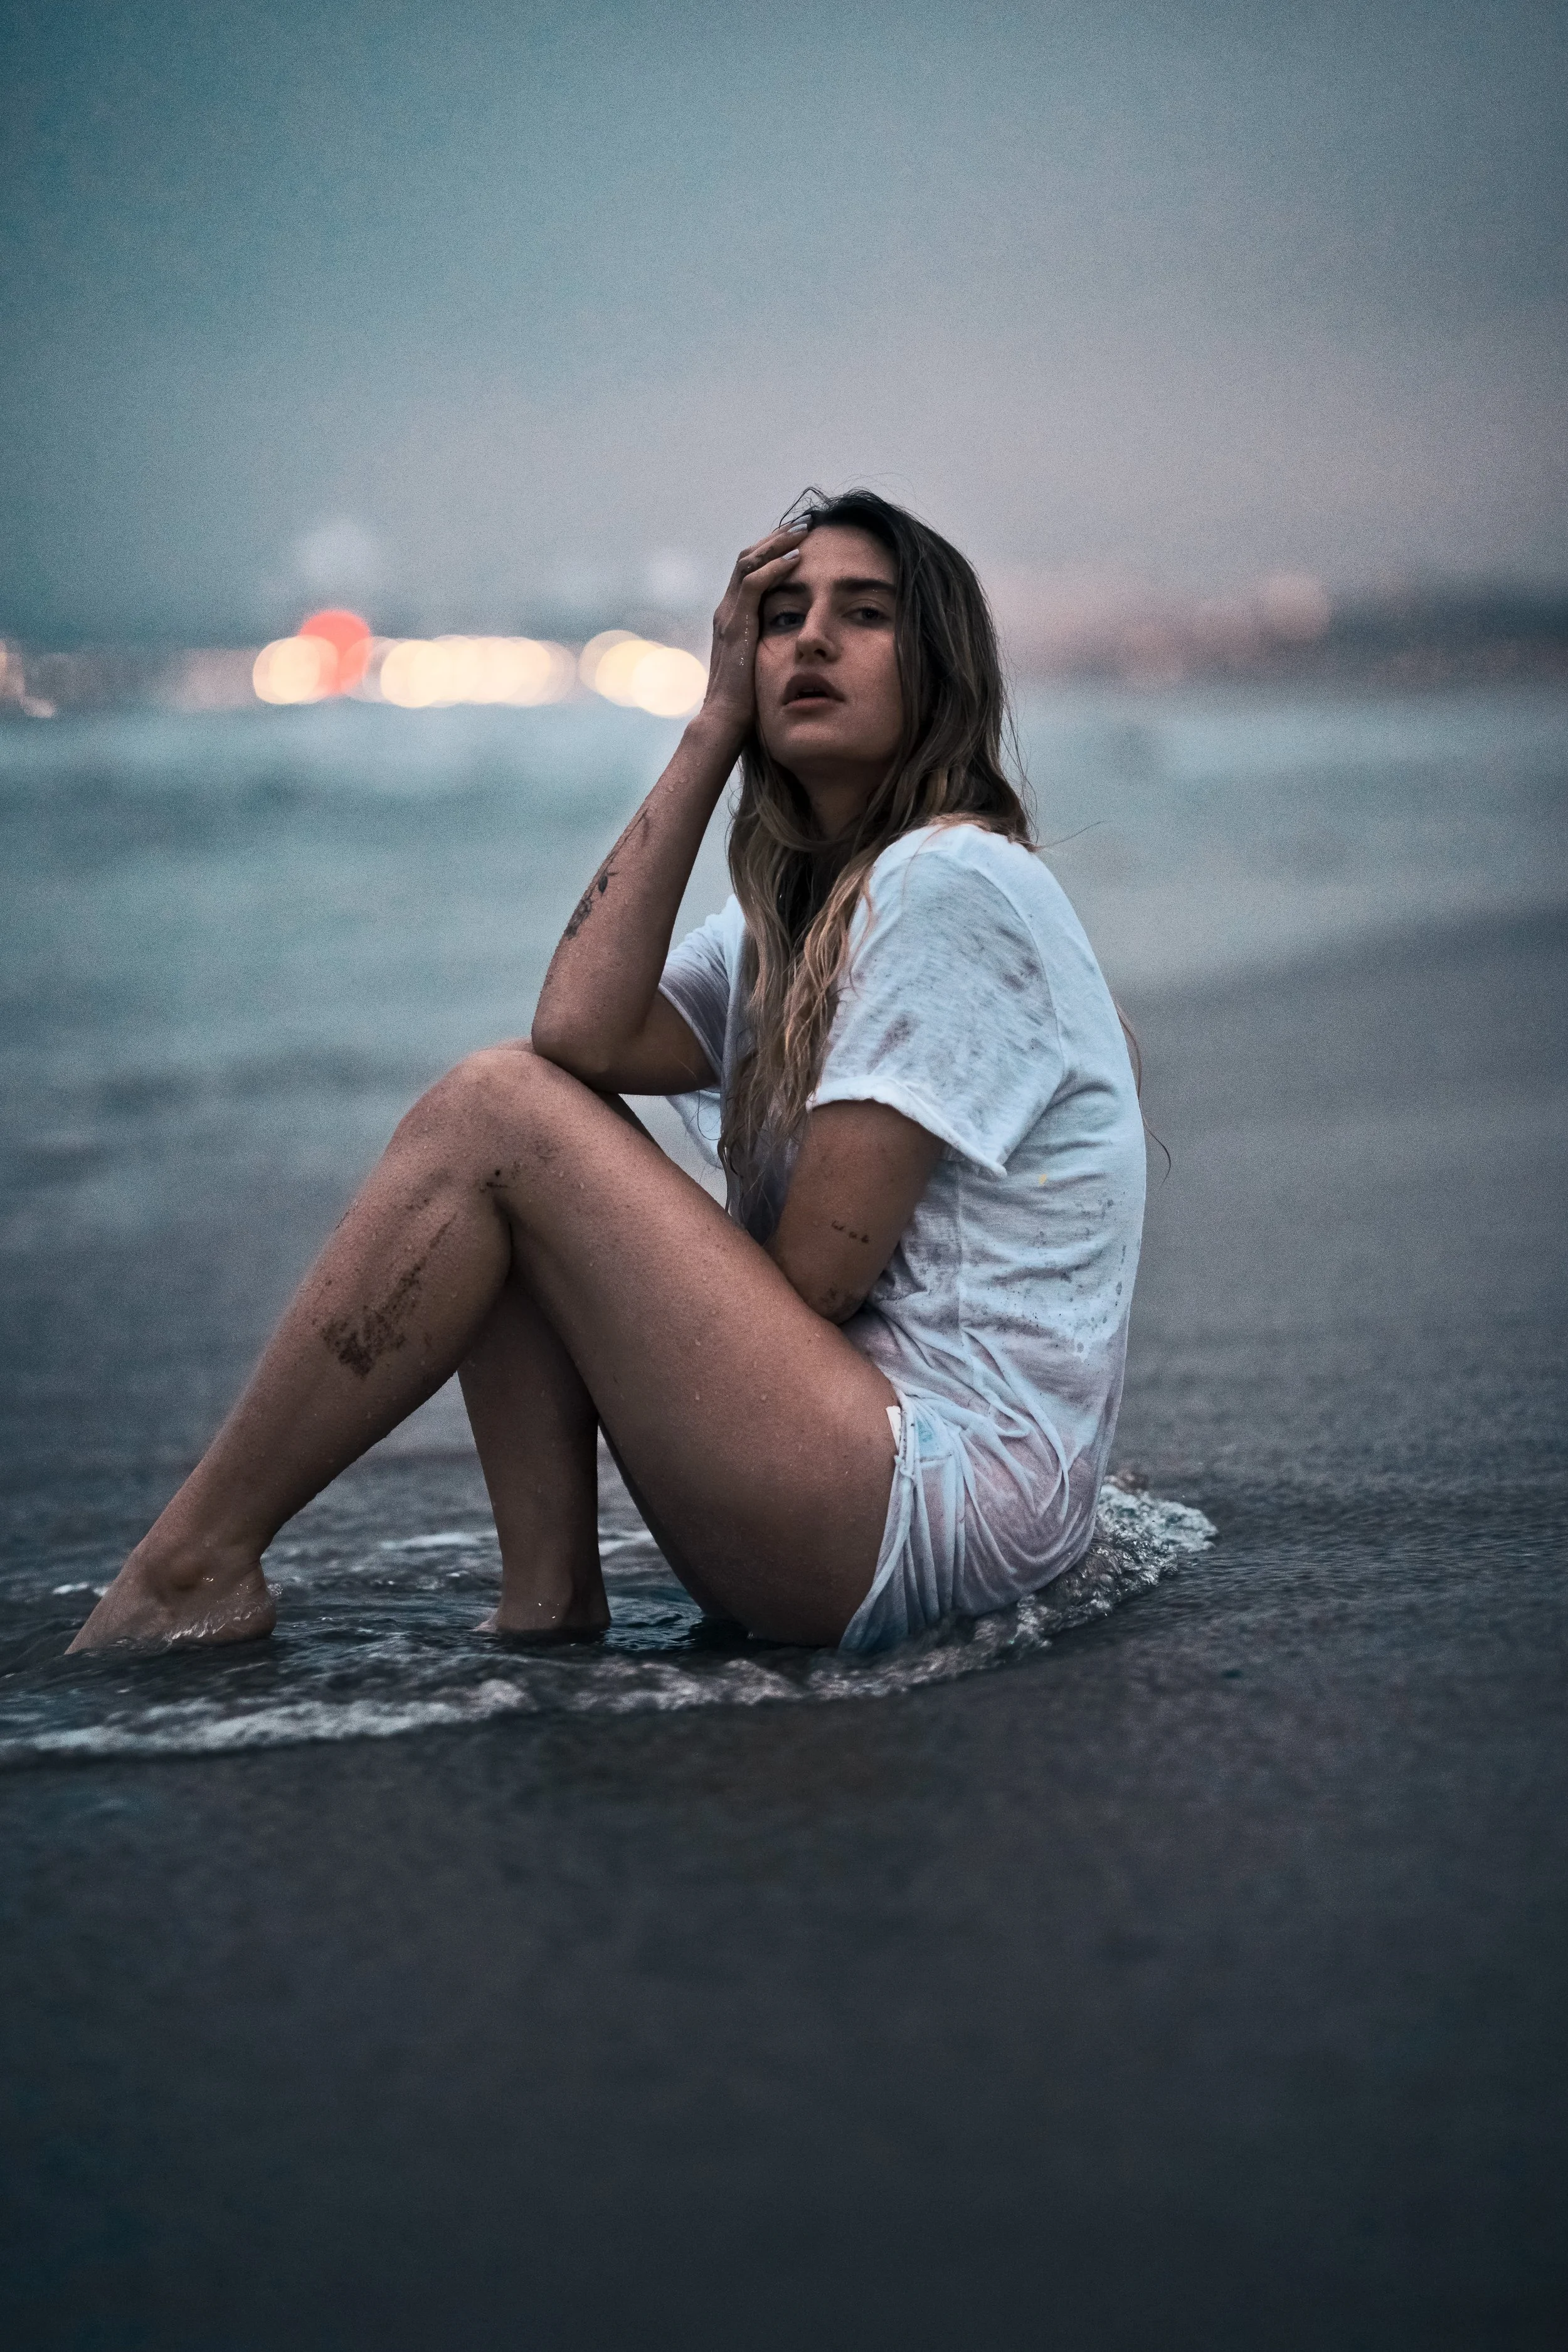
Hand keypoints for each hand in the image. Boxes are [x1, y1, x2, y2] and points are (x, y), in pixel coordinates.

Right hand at [698, 528, 805, 741]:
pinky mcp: (736, 626)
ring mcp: (728, 616)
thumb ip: (773, 643)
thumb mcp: (763, 662)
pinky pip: (754, 584)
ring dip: (778, 544)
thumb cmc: (748, 701)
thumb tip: (799, 639)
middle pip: (747, 557)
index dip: (773, 550)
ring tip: (804, 531)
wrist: (725, 721)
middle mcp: (726, 610)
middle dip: (776, 537)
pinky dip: (775, 568)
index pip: (749, 570)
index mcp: (733, 617)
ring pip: (749, 562)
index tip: (800, 539)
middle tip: (804, 524)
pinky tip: (797, 559)